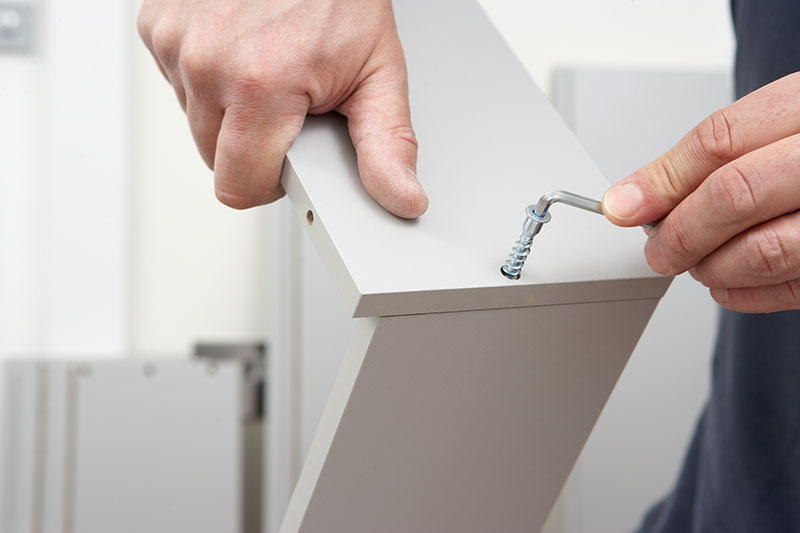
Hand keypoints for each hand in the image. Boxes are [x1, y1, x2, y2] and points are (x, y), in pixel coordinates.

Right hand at [137, 0, 427, 217]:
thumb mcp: (378, 74)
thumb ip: (385, 146)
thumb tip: (402, 198)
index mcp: (262, 84)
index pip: (239, 186)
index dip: (269, 182)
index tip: (289, 158)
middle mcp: (209, 62)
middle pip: (215, 159)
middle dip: (252, 146)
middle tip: (288, 105)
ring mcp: (177, 41)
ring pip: (196, 122)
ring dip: (228, 111)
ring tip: (267, 72)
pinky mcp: (157, 25)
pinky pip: (178, 83)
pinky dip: (207, 78)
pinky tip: (240, 52)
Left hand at [601, 72, 799, 312]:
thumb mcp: (783, 122)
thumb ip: (716, 156)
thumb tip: (635, 197)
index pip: (719, 142)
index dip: (661, 181)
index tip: (622, 208)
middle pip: (735, 196)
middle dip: (680, 232)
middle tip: (655, 249)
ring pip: (764, 250)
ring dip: (709, 266)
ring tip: (692, 264)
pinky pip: (795, 289)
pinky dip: (746, 294)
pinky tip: (726, 284)